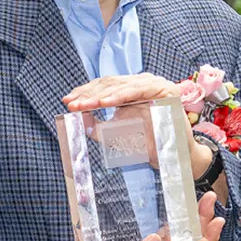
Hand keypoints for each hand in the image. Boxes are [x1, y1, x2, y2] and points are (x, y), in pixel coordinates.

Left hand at [63, 74, 214, 175]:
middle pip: (110, 83)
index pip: (104, 86)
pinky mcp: (164, 88)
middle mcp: (141, 83)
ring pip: (122, 85)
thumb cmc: (146, 145)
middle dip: (89, 94)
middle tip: (72, 104)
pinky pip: (138, 90)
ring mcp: (154, 84)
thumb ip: (97, 126)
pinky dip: (121, 95)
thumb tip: (78, 117)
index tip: (67, 102)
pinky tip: (105, 103)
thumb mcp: (115, 134)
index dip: (85, 93)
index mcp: (130, 90)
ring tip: (85, 104)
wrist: (173, 157)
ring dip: (101, 95)